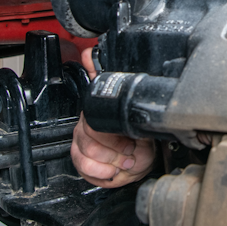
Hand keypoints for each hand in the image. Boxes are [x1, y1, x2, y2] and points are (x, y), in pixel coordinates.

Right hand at [70, 46, 155, 187]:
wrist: (142, 156)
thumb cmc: (136, 132)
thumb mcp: (129, 106)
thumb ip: (110, 78)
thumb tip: (90, 52)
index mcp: (95, 114)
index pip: (91, 124)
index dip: (111, 136)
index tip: (129, 140)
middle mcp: (86, 131)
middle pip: (87, 142)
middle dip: (114, 149)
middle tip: (130, 149)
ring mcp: (84, 149)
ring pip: (84, 157)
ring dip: (109, 161)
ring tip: (125, 159)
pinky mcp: (86, 167)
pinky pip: (84, 171)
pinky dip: (102, 173)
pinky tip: (114, 170)